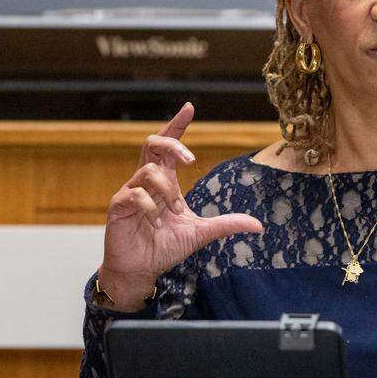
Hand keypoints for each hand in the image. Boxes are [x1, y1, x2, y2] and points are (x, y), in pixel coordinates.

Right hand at [98, 102, 263, 309]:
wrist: (142, 270)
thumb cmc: (165, 247)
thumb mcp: (201, 233)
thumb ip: (226, 225)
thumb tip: (258, 226)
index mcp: (165, 181)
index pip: (168, 145)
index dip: (177, 125)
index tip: (190, 107)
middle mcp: (146, 181)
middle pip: (152, 144)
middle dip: (172, 144)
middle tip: (191, 159)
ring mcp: (130, 192)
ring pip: (147, 170)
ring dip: (167, 189)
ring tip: (176, 210)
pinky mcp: (118, 207)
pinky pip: (133, 194)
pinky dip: (151, 207)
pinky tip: (158, 223)